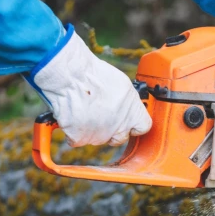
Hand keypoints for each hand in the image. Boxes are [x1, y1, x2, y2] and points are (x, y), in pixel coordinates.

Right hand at [27, 25, 151, 146]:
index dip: (134, 125)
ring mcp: (100, 136)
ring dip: (92, 130)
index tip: (128, 121)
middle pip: (120, 137)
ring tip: (84, 109)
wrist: (71, 77)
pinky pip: (77, 139)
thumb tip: (127, 108)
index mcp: (134, 115)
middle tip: (101, 114)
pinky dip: (73, 131)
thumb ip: (128, 103)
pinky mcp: (80, 138)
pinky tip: (72, 115)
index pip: (143, 128)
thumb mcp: (123, 86)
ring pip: (99, 139)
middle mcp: (120, 129)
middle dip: (112, 130)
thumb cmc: (96, 76)